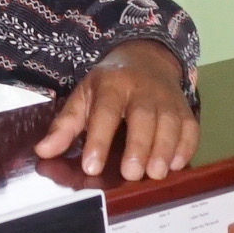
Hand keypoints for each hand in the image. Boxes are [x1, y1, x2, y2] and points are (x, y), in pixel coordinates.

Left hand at [36, 45, 196, 178]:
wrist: (147, 58)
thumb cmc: (110, 84)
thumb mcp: (84, 95)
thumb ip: (66, 125)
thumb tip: (43, 151)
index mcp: (112, 85)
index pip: (105, 112)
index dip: (99, 139)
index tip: (91, 166)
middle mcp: (142, 90)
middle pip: (143, 117)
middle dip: (138, 146)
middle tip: (131, 174)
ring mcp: (167, 98)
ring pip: (170, 123)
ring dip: (164, 149)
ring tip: (155, 174)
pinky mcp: (185, 109)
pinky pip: (190, 127)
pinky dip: (186, 146)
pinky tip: (176, 164)